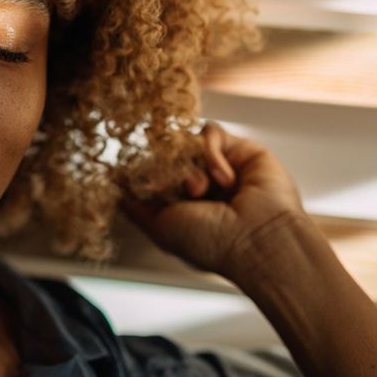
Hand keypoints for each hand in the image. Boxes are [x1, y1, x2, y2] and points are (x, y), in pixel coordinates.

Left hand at [120, 120, 309, 288]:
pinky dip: (211, 154)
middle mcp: (202, 184)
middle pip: (167, 155)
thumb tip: (117, 192)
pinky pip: (211, 133)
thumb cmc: (214, 243)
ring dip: (190, 165)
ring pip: (186, 142)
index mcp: (183, 204)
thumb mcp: (162, 228)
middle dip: (168, 172)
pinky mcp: (241, 149)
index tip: (145, 183)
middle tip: (181, 192)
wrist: (259, 239)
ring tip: (201, 190)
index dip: (146, 174)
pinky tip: (225, 180)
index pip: (154, 174)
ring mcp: (220, 165)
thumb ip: (138, 209)